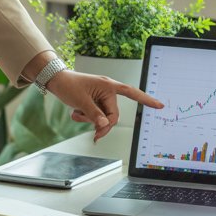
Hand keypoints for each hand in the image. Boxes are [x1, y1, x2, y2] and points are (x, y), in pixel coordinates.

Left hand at [47, 69, 163, 140]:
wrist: (55, 81)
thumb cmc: (69, 85)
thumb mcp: (82, 102)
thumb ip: (95, 115)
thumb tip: (106, 125)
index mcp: (109, 86)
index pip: (132, 93)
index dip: (146, 100)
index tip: (160, 106)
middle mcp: (107, 92)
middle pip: (113, 116)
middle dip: (101, 124)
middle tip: (94, 135)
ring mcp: (100, 98)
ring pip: (102, 117)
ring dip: (89, 119)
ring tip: (76, 112)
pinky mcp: (94, 103)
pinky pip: (95, 116)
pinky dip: (85, 117)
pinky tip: (75, 111)